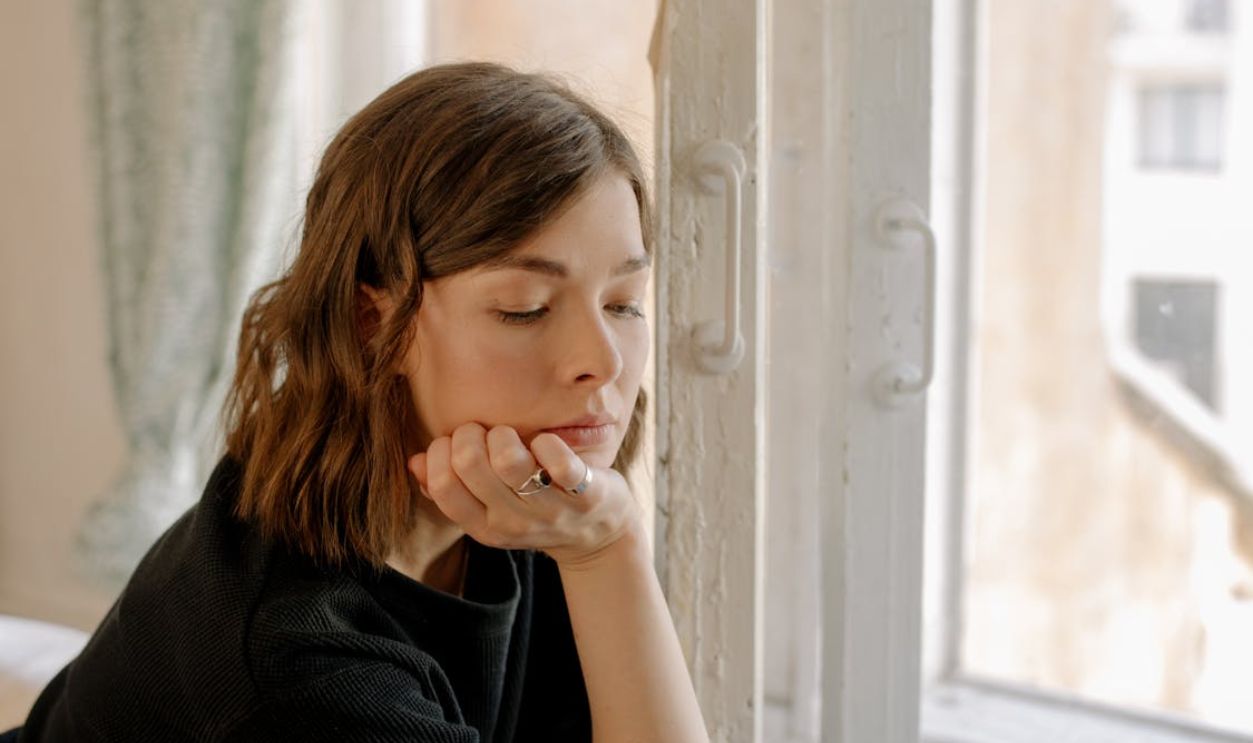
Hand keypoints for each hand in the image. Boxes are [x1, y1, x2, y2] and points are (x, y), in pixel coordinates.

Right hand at [409, 422, 642, 566]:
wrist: (597, 536)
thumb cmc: (534, 510)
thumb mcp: (490, 510)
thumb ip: (449, 488)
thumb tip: (415, 462)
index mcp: (483, 527)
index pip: (443, 487)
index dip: (441, 452)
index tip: (455, 441)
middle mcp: (511, 523)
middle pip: (470, 464)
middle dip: (471, 433)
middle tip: (484, 433)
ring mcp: (548, 511)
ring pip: (510, 461)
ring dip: (504, 434)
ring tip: (510, 436)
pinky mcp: (583, 494)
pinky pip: (559, 462)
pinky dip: (548, 443)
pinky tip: (545, 443)